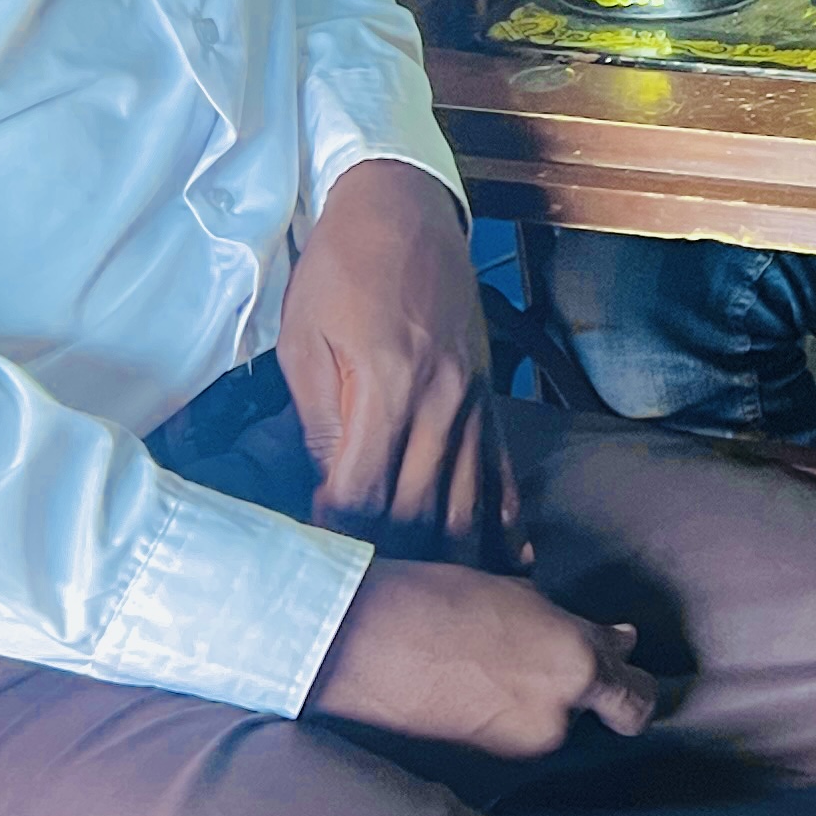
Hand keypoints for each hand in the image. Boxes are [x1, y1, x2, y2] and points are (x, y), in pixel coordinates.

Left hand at [282, 161, 520, 571]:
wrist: (401, 207)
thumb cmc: (340, 269)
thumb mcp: (305, 341)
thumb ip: (321, 421)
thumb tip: (330, 490)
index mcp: (387, 385)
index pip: (363, 495)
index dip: (340, 541)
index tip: (320, 569)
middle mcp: (440, 400)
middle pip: (420, 510)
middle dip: (393, 564)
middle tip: (371, 605)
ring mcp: (473, 399)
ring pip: (469, 501)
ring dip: (453, 559)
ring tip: (440, 608)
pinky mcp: (488, 393)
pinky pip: (503, 469)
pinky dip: (506, 521)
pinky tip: (510, 564)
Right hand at [306, 558, 656, 756]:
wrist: (347, 645)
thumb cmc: (431, 602)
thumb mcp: (520, 598)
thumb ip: (579, 629)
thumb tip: (622, 641)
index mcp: (577, 668)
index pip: (638, 703)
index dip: (631, 694)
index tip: (619, 686)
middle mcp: (554, 723)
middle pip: (579, 719)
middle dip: (559, 698)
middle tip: (511, 670)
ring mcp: (511, 761)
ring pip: (535, 742)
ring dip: (516, 721)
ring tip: (468, 686)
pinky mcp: (470, 785)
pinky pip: (495, 764)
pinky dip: (481, 745)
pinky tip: (448, 714)